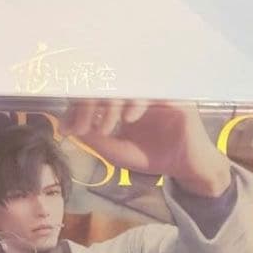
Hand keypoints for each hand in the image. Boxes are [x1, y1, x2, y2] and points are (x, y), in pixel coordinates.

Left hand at [62, 100, 231, 196]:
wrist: (187, 168)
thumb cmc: (154, 158)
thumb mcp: (117, 151)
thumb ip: (94, 139)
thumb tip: (66, 126)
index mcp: (123, 102)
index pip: (97, 93)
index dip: (78, 108)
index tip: (67, 128)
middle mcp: (139, 93)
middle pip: (108, 84)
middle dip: (88, 106)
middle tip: (81, 128)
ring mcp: (156, 93)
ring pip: (127, 85)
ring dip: (110, 106)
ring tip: (106, 129)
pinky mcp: (174, 98)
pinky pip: (152, 91)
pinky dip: (136, 103)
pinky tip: (129, 119)